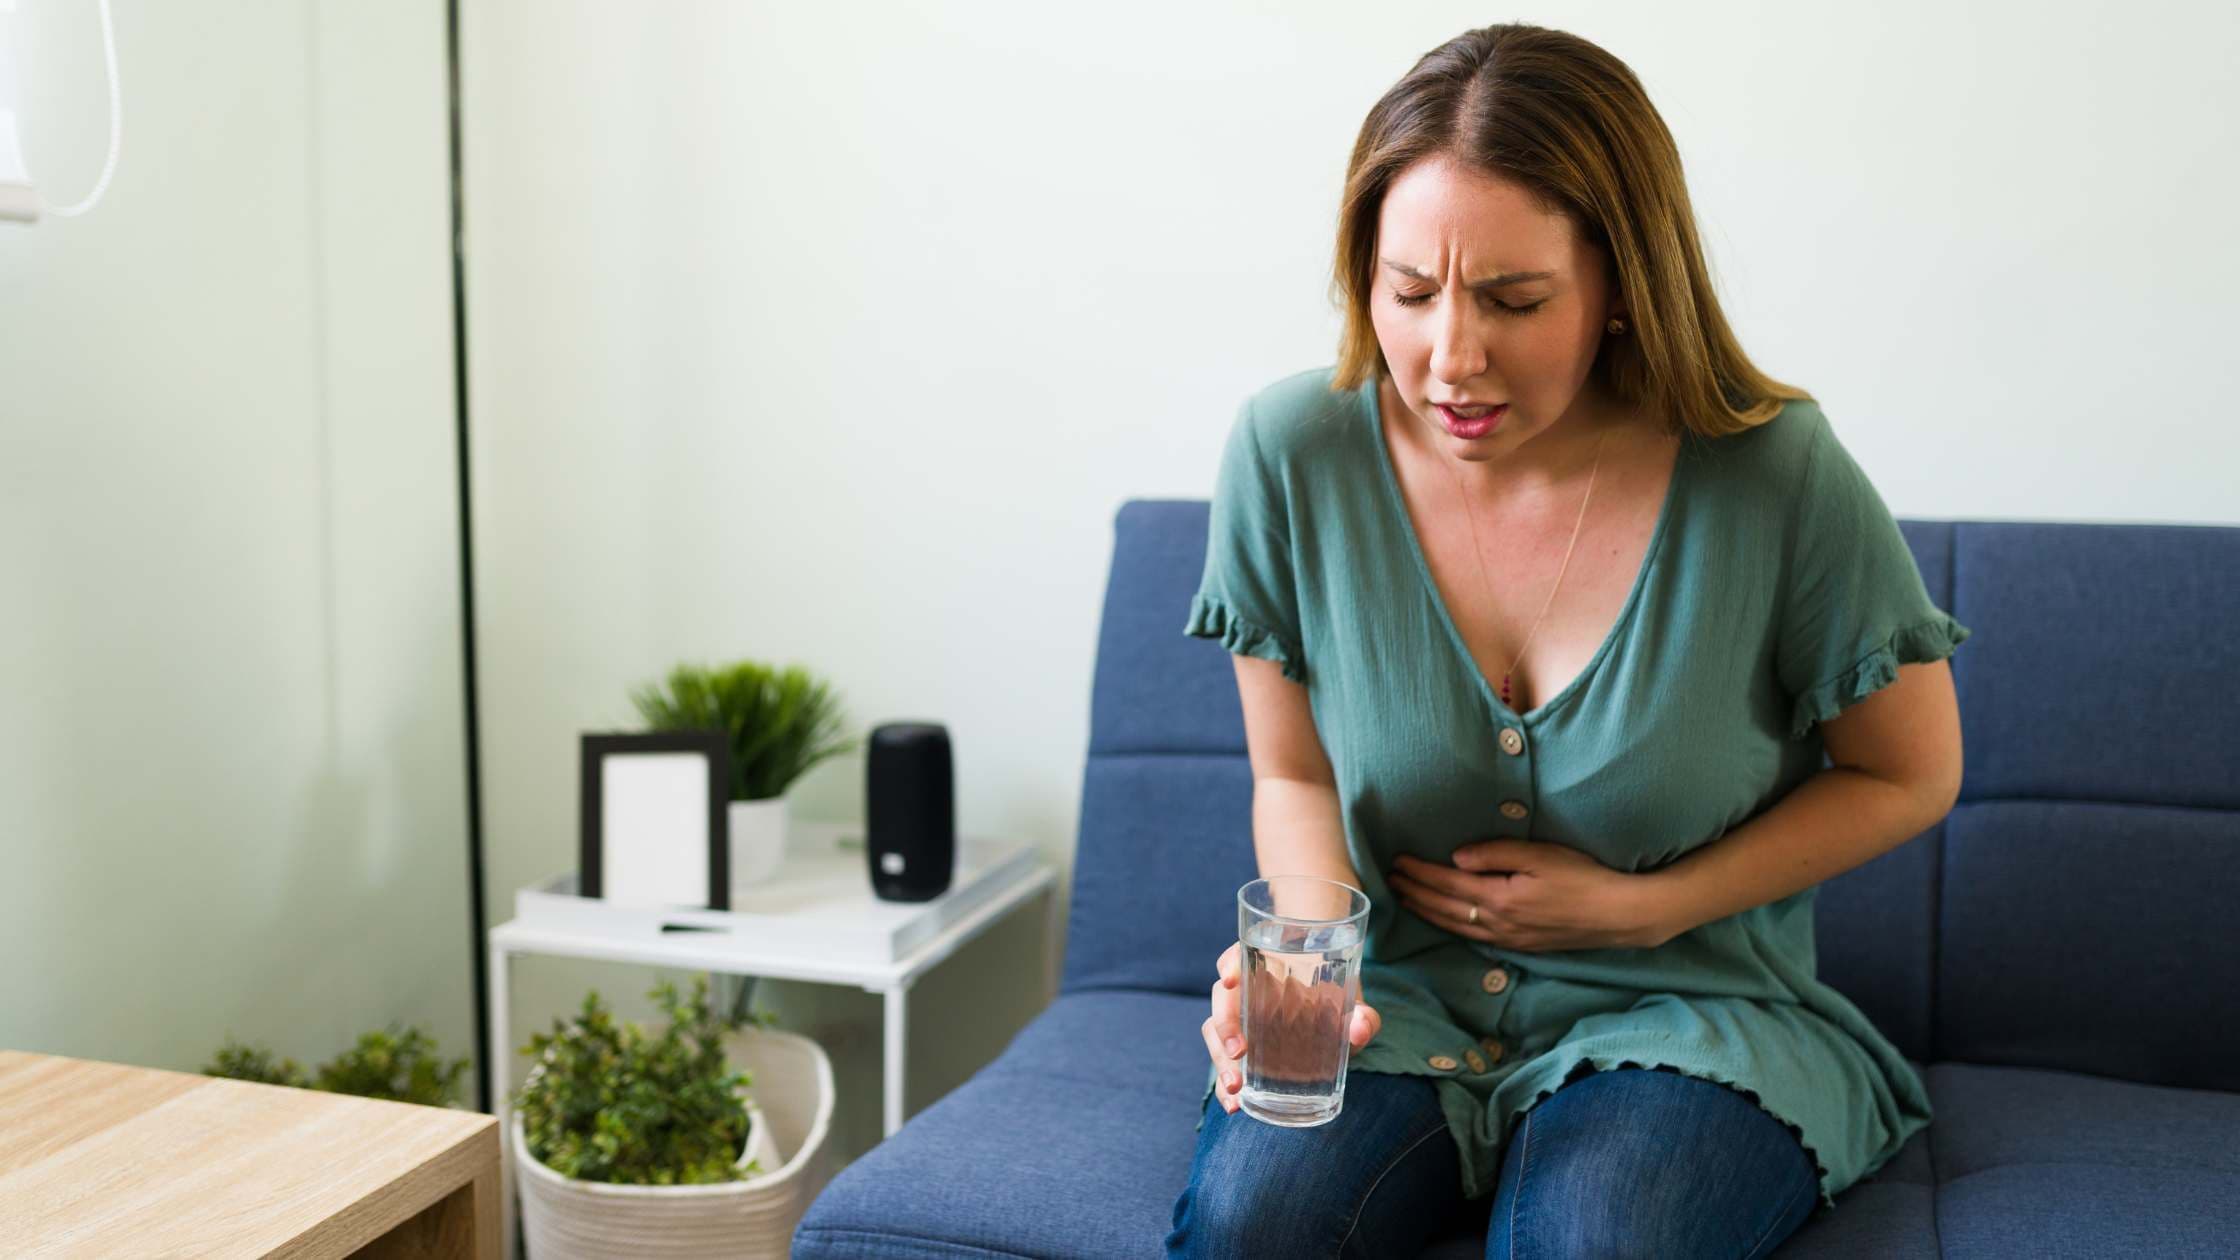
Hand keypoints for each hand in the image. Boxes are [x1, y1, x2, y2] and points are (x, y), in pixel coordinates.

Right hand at [1203, 941, 1381, 1114]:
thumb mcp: (1354, 1004)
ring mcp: (1240, 1019)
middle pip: (1222, 999)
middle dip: (1225, 1026)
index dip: (1231, 964)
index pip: (1240, 955)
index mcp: (1269, 965)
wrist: (1331, 1014)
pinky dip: (1223, 1083)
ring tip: (1234, 1089)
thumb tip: (1360, 1030)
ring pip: (1214, 1032)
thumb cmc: (1337, 997)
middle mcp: (1247, 989)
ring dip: (1220, 1060)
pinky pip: (1223, 1061)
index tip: (1230, 980)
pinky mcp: (1239, 1047)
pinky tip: (1233, 1105)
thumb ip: (1362, 1015)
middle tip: (1238, 1053)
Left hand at [1387, 839, 1665, 952]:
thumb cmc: (1583, 877)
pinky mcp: (1521, 945)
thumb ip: (1496, 853)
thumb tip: (1456, 858)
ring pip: (1456, 926)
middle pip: (1444, 908)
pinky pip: (1474, 937)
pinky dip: (1452, 928)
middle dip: (1414, 893)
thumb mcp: (1540, 854)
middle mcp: (1498, 923)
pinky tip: (1446, 922)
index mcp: (1499, 898)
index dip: (1419, 873)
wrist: (1618, 914)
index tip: (1397, 861)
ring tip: (1406, 900)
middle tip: (1389, 881)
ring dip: (1427, 913)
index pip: (1447, 884)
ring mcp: (1509, 938)